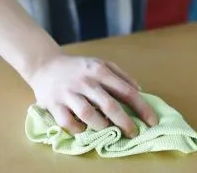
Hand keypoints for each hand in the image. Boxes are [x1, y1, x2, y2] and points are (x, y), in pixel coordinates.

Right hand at [27, 54, 157, 137]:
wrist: (45, 64)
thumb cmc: (79, 68)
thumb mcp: (102, 64)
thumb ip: (121, 76)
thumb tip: (140, 91)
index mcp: (100, 71)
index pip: (126, 91)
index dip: (141, 108)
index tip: (152, 121)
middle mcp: (85, 81)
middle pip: (109, 105)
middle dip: (125, 122)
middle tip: (134, 133)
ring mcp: (68, 93)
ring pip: (88, 115)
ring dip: (101, 125)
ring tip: (106, 128)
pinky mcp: (53, 104)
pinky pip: (68, 122)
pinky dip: (78, 129)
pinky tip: (84, 128)